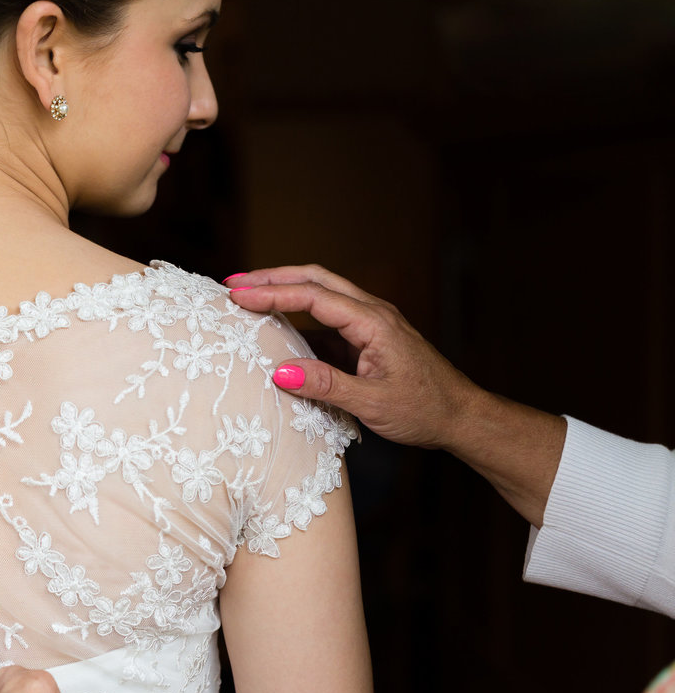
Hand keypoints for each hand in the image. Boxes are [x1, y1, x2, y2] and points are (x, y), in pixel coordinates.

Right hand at [225, 264, 480, 449]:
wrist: (460, 416)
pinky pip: (325, 319)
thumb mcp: (373, 403)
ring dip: (284, 290)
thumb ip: (327, 386)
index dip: (272, 293)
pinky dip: (296, 316)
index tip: (237, 295)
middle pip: (315, 279)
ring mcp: (368, 323)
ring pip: (321, 293)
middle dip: (272, 277)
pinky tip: (275, 328)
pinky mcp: (365, 338)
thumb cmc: (424, 410)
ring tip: (246, 296)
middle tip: (233, 283)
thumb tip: (280, 372)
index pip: (313, 296)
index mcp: (374, 322)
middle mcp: (371, 313)